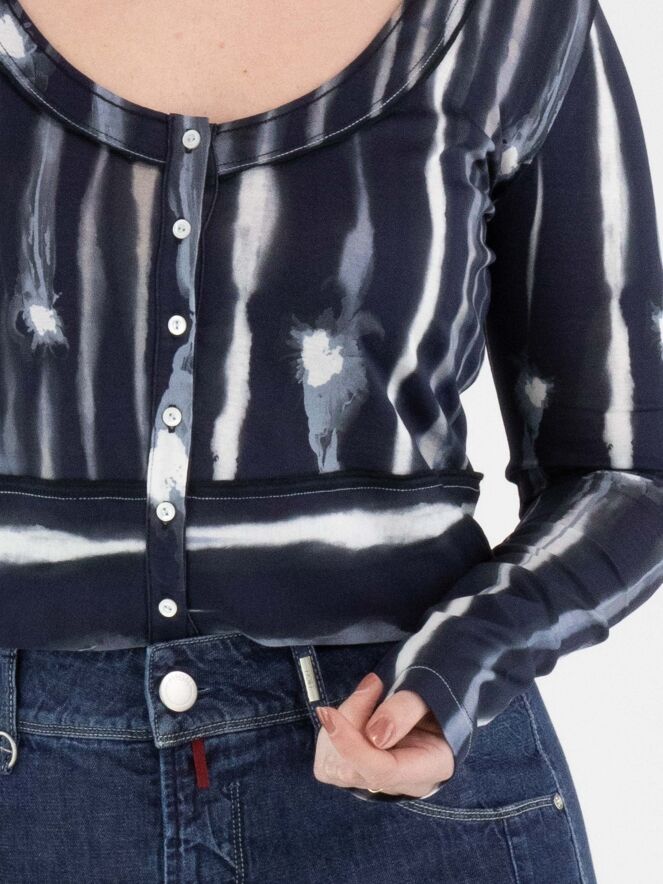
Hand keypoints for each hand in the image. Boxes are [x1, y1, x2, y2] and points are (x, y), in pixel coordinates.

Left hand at [313, 671, 453, 797]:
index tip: (330, 713)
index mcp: (432, 765)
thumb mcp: (432, 690)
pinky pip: (328, 763)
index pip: (383, 771)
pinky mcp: (358, 775)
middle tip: (371, 686)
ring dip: (342, 723)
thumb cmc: (437, 693)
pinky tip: (355, 712)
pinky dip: (332, 733)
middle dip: (349, 721)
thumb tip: (375, 736)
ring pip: (335, 767)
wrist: (436, 700)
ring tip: (367, 694)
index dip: (352, 745)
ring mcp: (380, 782)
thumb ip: (406, 710)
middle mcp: (404, 783)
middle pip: (353, 768)